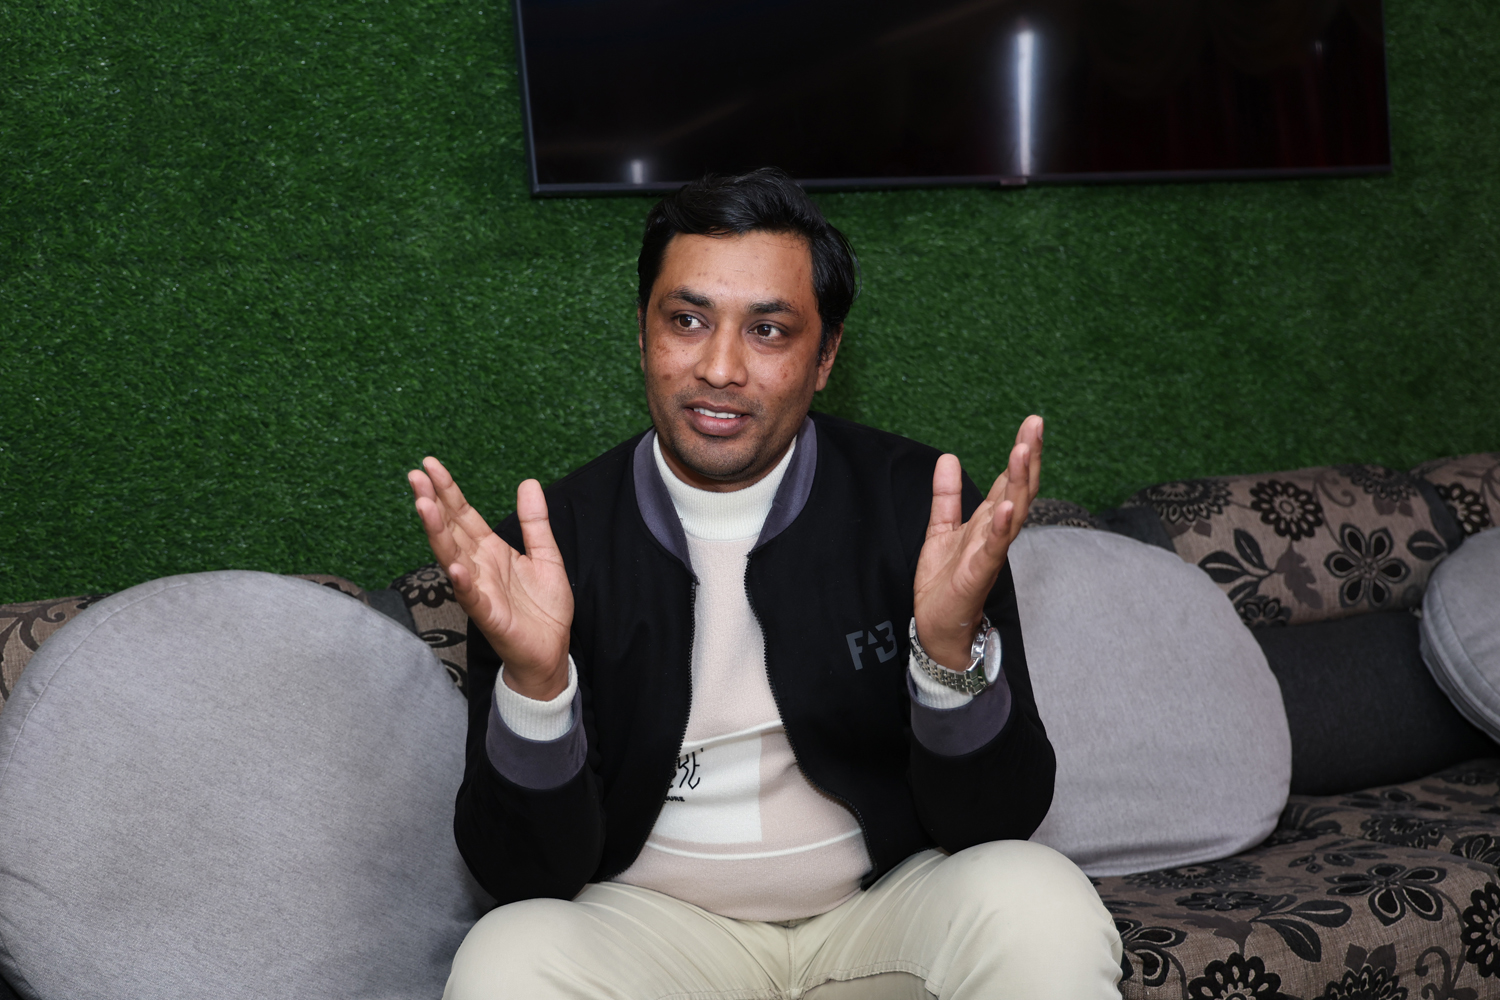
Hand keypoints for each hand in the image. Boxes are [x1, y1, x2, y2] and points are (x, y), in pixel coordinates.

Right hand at [408, 458, 573, 699]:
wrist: (551, 650)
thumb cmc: (544, 607)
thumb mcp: (546, 555)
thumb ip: (535, 521)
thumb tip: (528, 482)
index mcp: (490, 550)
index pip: (463, 514)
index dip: (448, 490)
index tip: (429, 464)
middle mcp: (478, 566)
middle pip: (451, 529)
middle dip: (433, 502)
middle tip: (415, 476)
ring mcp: (480, 590)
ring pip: (452, 557)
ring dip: (437, 533)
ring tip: (424, 506)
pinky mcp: (489, 615)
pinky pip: (472, 597)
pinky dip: (462, 583)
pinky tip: (454, 567)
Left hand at [912, 415, 1042, 669]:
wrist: (937, 626)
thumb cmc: (944, 582)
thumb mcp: (940, 529)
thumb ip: (946, 495)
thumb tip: (949, 457)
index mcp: (987, 521)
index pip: (1009, 481)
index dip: (1020, 452)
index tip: (1031, 422)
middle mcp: (995, 533)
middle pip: (1018, 489)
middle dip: (1028, 457)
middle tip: (1035, 424)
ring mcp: (990, 552)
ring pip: (1012, 512)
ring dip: (1019, 482)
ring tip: (1023, 451)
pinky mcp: (978, 573)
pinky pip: (993, 547)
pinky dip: (1000, 526)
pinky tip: (1005, 506)